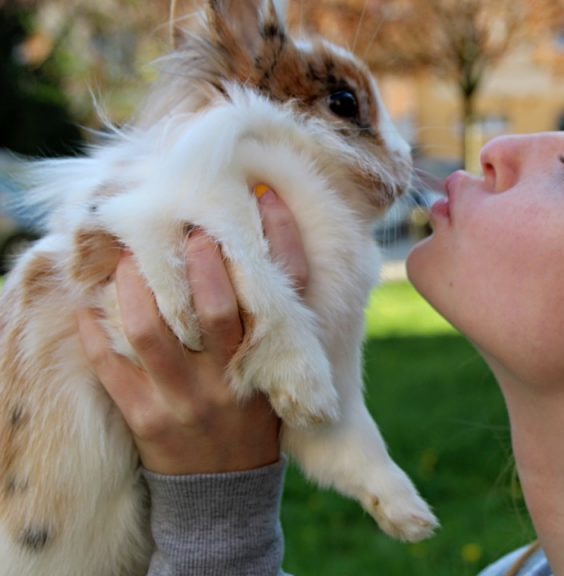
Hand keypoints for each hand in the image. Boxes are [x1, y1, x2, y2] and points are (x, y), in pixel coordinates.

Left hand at [76, 187, 308, 474]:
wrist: (227, 491)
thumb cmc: (253, 415)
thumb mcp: (278, 370)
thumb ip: (272, 319)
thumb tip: (249, 246)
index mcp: (273, 361)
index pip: (288, 291)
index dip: (279, 237)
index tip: (261, 195)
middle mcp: (232, 378)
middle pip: (217, 305)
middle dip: (197, 257)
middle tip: (183, 225)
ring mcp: (186, 400)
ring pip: (153, 329)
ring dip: (134, 284)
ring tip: (126, 258)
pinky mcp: (145, 419)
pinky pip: (110, 365)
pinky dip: (95, 328)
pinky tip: (90, 302)